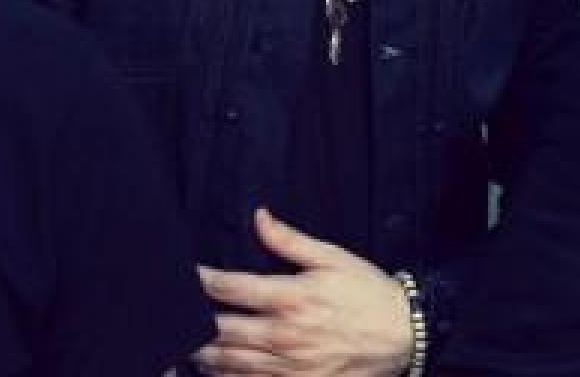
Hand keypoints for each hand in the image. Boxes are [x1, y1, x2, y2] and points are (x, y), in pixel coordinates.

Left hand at [192, 208, 413, 375]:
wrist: (403, 334)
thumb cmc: (367, 293)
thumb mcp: (332, 257)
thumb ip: (289, 240)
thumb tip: (259, 217)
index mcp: (291, 297)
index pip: (229, 288)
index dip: (200, 280)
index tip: (185, 275)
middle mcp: (285, 334)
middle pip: (221, 330)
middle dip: (193, 322)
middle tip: (176, 314)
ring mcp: (289, 366)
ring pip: (230, 364)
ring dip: (203, 355)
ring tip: (188, 345)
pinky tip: (218, 371)